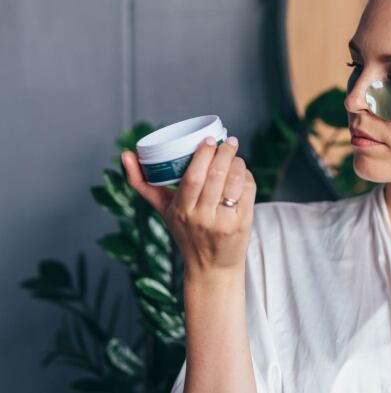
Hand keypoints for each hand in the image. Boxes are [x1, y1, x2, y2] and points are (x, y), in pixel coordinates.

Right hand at [121, 136, 256, 277]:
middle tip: (228, 141)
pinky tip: (242, 171)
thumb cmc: (186, 232)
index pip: (192, 178)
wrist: (211, 267)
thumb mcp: (163, 210)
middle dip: (224, 153)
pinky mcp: (242, 224)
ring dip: (238, 163)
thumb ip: (143, 184)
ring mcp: (223, 222)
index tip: (208, 140)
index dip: (202, 155)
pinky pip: (248, 192)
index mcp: (181, 210)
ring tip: (235, 154)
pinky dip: (247, 177)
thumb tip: (125, 155)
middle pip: (215, 176)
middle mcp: (202, 217)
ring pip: (235, 182)